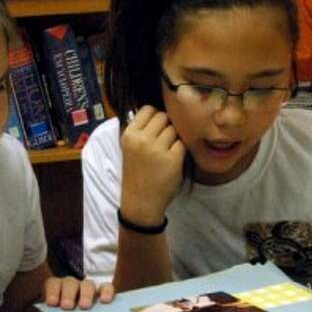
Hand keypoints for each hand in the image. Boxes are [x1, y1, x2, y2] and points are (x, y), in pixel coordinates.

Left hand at [43, 276, 113, 309]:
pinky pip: (107, 287)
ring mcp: (89, 289)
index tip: (52, 303)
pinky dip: (107, 291)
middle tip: (67, 306)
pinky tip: (105, 300)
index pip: (53, 284)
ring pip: (88, 285)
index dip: (52, 291)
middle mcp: (73, 286)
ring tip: (85, 306)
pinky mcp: (103, 293)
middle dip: (68, 294)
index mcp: (57, 289)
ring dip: (86, 294)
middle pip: (70, 283)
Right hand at [119, 106, 185, 227]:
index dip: (155, 116)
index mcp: (129, 135)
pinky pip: (182, 144)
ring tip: (167, 151)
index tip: (156, 127)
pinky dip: (180, 150)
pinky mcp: (172, 159)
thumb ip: (140, 130)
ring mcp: (157, 149)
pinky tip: (172, 160)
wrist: (141, 202)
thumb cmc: (137, 174)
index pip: (148, 109)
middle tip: (163, 141)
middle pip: (163, 117)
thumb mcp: (129, 149)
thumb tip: (159, 112)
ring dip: (175, 138)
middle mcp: (142, 140)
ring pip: (175, 129)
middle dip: (166, 126)